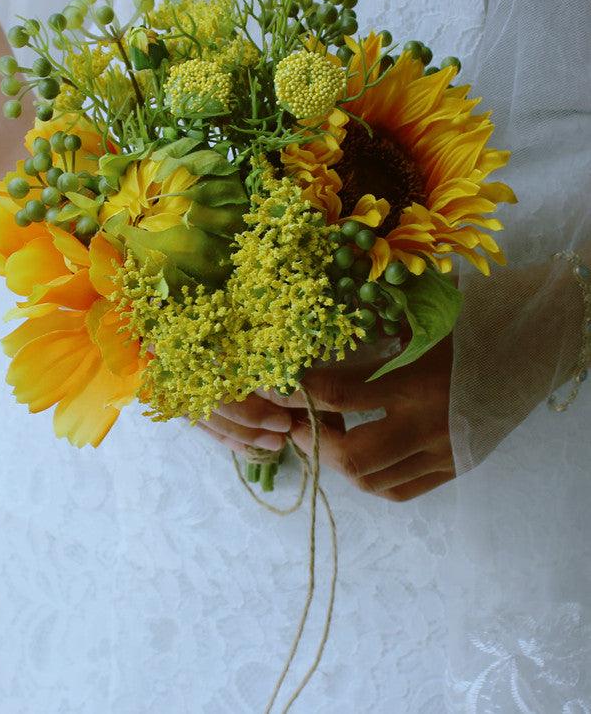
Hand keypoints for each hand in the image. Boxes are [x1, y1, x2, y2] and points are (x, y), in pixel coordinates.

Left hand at [197, 337, 453, 501]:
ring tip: (326, 431)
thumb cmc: (473, 319)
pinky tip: (358, 451)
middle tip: (296, 420)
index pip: (340, 396)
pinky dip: (369, 477)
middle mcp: (429, 426)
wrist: (535, 345)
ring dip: (336, 462)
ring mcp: (443, 453)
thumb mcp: (422, 315)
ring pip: (372, 481)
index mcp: (418, 381)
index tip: (273, 385)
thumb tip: (312, 336)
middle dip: (312, 442)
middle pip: (352, 457)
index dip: (298, 393)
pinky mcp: (454, 467)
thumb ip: (371, 328)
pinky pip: (400, 490)